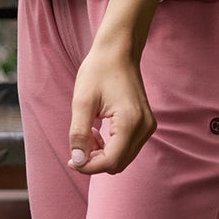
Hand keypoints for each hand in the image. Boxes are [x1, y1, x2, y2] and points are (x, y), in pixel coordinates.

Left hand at [69, 35, 155, 174]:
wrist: (118, 52)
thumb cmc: (98, 71)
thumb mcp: (82, 102)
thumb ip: (79, 134)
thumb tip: (78, 161)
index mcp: (130, 123)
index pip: (110, 162)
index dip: (88, 166)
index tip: (71, 159)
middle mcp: (144, 128)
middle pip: (117, 164)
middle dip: (94, 160)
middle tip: (78, 141)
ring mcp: (148, 127)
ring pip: (122, 159)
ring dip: (102, 154)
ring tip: (89, 132)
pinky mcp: (145, 125)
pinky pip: (127, 148)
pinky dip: (110, 147)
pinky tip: (98, 130)